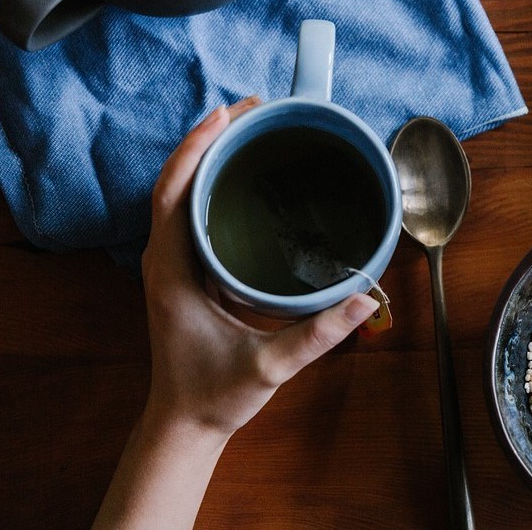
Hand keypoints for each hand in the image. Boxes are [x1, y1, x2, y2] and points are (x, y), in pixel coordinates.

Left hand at [140, 96, 378, 437]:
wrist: (185, 423)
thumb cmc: (215, 395)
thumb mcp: (270, 366)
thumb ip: (318, 334)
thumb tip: (365, 299)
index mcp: (173, 272)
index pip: (173, 193)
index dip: (196, 148)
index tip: (227, 114)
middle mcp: (166, 259)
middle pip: (176, 181)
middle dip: (210, 138)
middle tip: (254, 108)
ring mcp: (173, 264)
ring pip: (181, 193)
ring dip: (210, 156)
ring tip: (251, 127)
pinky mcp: (186, 271)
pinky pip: (192, 212)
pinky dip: (213, 182)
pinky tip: (244, 174)